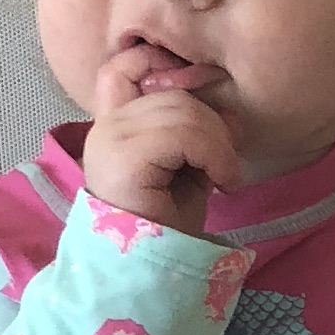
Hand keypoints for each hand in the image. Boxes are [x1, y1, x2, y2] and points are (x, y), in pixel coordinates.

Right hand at [81, 43, 244, 236]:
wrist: (152, 272)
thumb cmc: (168, 226)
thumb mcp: (188, 168)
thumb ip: (198, 134)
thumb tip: (229, 110)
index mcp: (114, 125)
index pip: (123, 68)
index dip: (158, 62)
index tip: (200, 85)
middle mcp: (106, 127)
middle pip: (173, 94)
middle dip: (214, 126)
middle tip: (227, 166)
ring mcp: (111, 139)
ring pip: (184, 112)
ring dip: (219, 146)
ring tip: (225, 179)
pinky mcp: (125, 155)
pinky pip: (184, 134)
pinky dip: (214, 156)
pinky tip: (222, 184)